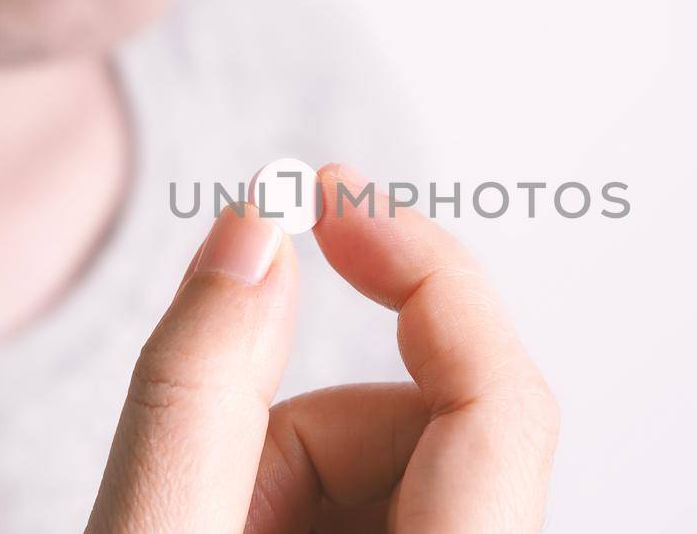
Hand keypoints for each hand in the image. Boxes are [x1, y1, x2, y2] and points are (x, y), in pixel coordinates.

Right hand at [84, 164, 558, 532]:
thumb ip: (196, 388)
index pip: (500, 398)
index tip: (333, 195)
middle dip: (305, 425)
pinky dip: (298, 503)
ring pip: (395, 461)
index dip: (428, 273)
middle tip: (209, 494)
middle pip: (431, 422)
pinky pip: (381, 502)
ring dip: (287, 475)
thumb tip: (254, 227)